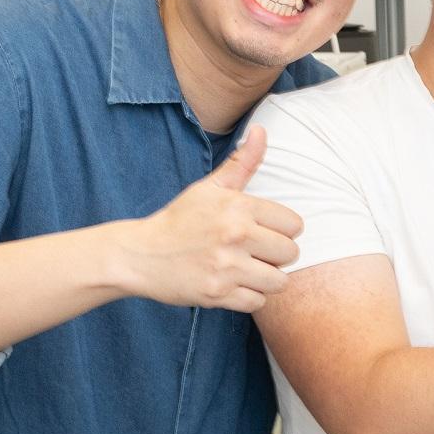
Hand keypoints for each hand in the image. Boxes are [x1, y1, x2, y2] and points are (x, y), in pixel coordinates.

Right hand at [114, 127, 303, 312]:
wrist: (139, 255)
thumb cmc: (180, 220)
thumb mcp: (209, 188)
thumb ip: (242, 163)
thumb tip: (261, 130)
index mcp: (238, 207)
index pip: (294, 225)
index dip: (281, 231)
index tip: (261, 232)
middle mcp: (235, 235)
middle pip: (291, 254)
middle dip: (276, 256)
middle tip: (253, 254)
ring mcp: (226, 266)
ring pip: (279, 281)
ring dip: (266, 279)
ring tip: (246, 270)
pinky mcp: (217, 293)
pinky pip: (257, 302)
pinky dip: (248, 297)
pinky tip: (232, 285)